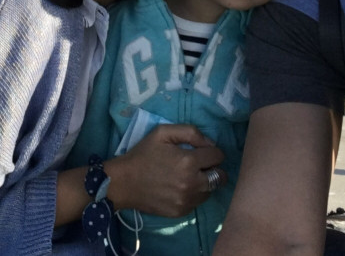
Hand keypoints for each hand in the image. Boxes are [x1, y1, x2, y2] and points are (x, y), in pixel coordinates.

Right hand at [105, 123, 225, 217]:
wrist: (123, 182)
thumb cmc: (143, 154)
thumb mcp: (162, 132)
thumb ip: (190, 132)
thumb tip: (209, 143)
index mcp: (189, 161)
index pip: (218, 156)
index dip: (211, 151)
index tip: (202, 151)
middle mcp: (192, 183)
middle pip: (220, 177)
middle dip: (213, 168)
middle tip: (200, 165)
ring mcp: (187, 200)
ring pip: (211, 190)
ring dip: (205, 182)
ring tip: (190, 176)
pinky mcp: (181, 212)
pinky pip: (198, 202)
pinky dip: (194, 194)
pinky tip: (180, 187)